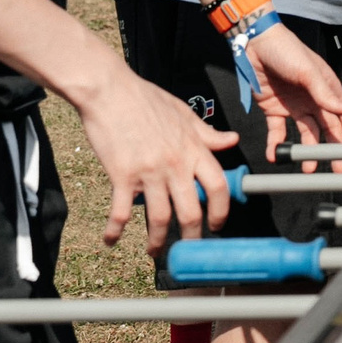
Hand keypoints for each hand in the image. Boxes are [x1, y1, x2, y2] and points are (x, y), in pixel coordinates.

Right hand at [79, 69, 236, 255]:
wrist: (110, 91)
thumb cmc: (146, 99)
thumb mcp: (184, 113)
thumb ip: (207, 133)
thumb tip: (231, 141)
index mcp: (194, 149)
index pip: (219, 186)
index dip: (221, 211)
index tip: (216, 226)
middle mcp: (176, 164)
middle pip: (192, 211)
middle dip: (192, 236)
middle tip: (187, 248)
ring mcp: (149, 172)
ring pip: (160, 218)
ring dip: (157, 241)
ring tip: (154, 251)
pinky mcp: (122, 175)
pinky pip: (121, 212)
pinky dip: (115, 230)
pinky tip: (111, 240)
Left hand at [246, 22, 341, 166]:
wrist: (254, 44)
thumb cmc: (286, 50)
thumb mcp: (307, 71)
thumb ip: (324, 93)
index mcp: (327, 88)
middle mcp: (313, 100)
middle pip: (328, 129)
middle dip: (333, 149)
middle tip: (336, 167)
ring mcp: (294, 106)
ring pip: (306, 134)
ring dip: (307, 151)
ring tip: (307, 166)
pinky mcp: (274, 109)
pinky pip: (278, 131)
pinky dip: (277, 144)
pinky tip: (276, 154)